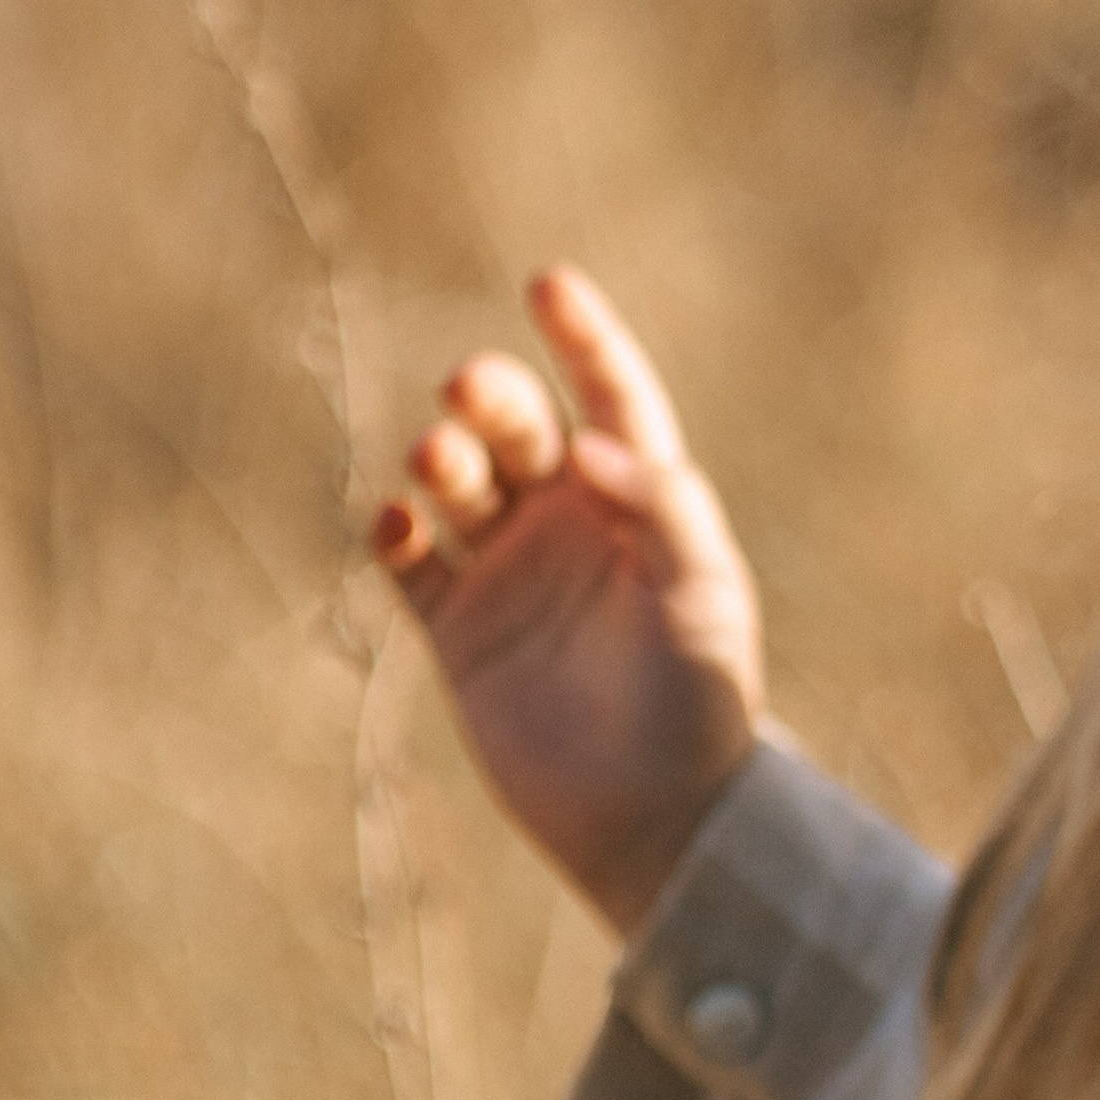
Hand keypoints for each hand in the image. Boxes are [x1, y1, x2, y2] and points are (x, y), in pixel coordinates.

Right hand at [374, 267, 763, 935]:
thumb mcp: (703, 598)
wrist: (656, 816)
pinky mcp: (461, 630)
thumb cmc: (700, 701)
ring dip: (443, 460)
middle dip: (494, 397)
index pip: (611, 395)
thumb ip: (664, 510)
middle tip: (471, 387)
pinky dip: (396, 534)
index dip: (583, 338)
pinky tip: (395, 524)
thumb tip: (594, 445)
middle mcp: (569, 522)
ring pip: (460, 484)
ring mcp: (510, 572)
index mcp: (640, 500)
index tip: (549, 283)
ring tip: (437, 461)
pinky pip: (412, 563)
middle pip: (521, 428)